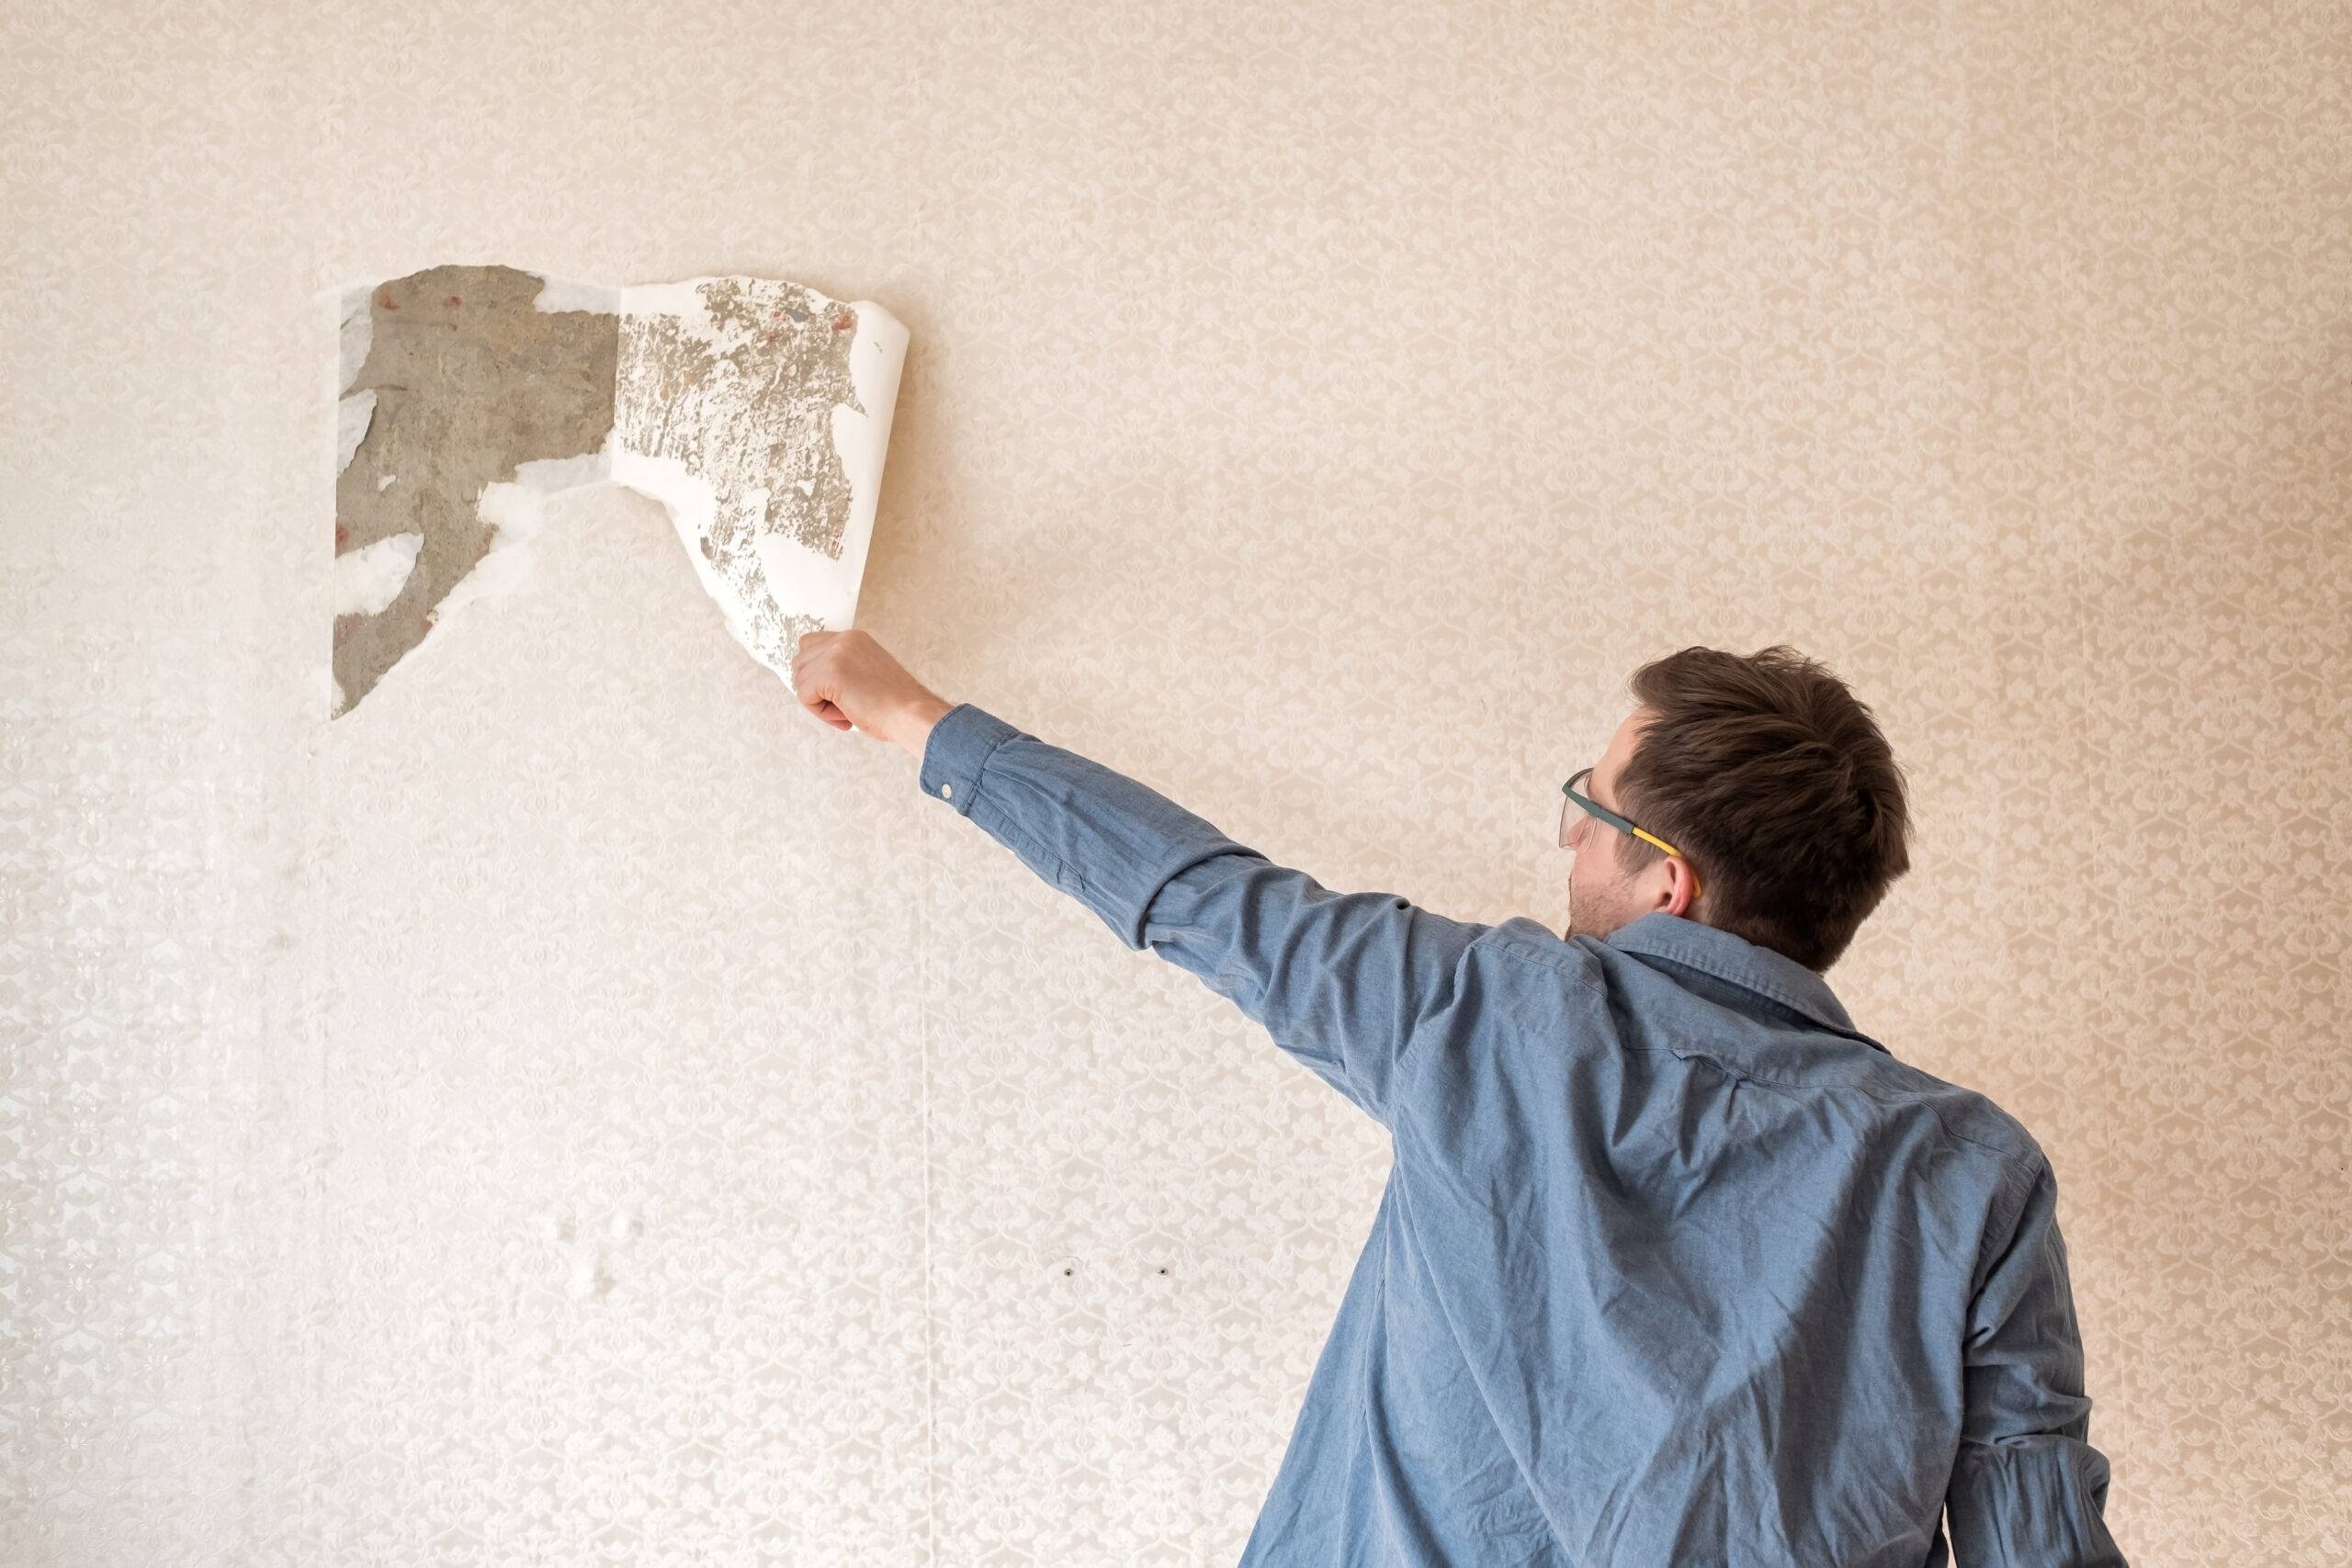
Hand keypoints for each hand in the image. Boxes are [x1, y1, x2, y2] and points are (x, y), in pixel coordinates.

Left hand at [789, 628, 951, 752]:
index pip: (811, 646)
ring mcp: (836, 654)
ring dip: (817, 702)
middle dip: (813, 688)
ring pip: (799, 680)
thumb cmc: (894, 706)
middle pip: (800, 662)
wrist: (912, 715)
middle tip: (841, 706)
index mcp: (854, 638)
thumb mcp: (865, 673)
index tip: (839, 694)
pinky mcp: (830, 672)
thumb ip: (842, 668)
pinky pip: (803, 695)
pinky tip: (845, 717)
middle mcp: (843, 639)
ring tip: (845, 712)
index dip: (816, 674)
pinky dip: (819, 713)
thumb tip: (810, 680)